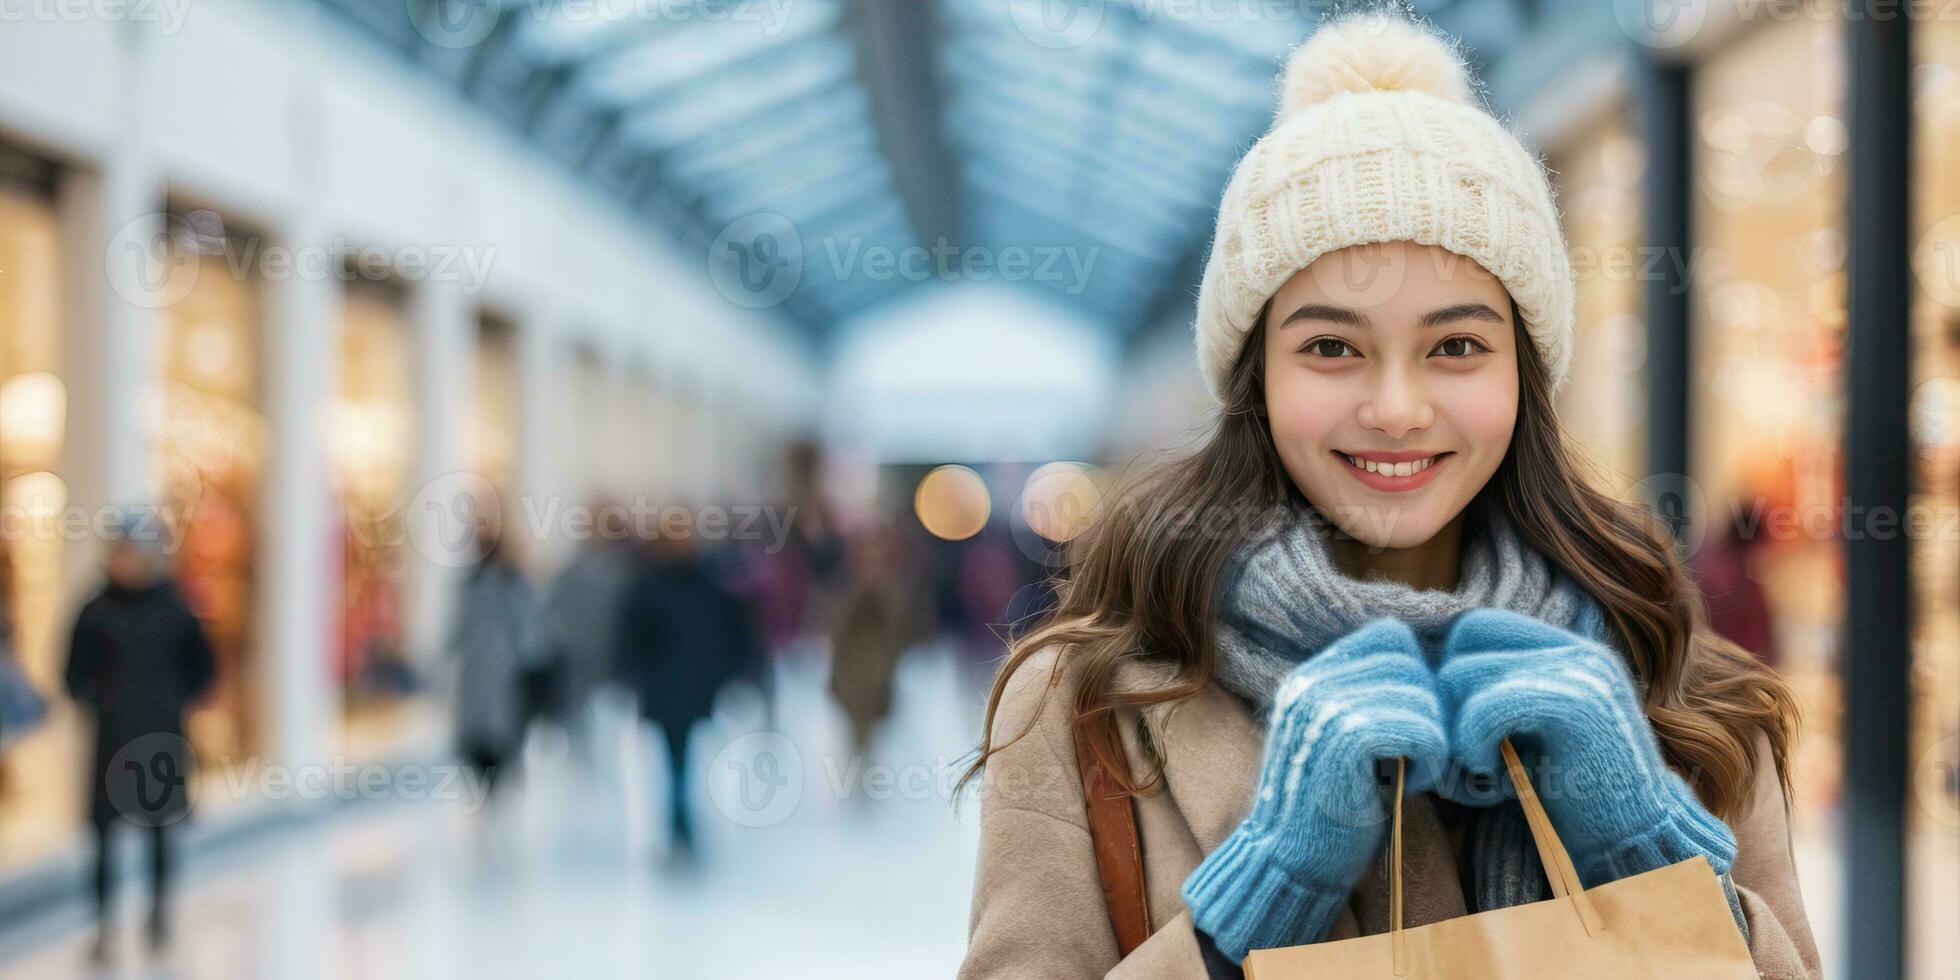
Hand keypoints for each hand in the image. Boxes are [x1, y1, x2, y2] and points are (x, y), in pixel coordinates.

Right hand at [1182, 618, 1445, 960]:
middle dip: (1427, 706)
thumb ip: (1365, 700)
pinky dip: (1430, 759)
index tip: (1412, 718)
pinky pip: (1422, 729)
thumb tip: (1425, 671)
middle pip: (1408, 660)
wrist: (1288, 860)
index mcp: (1309, 678)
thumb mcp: (1337, 740)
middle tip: (1417, 751)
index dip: (1414, 673)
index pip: (1387, 636)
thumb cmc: (1325, 809)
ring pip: (1421, 695)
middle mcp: (1313, 682)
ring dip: (1431, 736)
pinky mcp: (1348, 738)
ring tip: (1412, 768)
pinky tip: (1413, 781)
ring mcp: (1327, 706)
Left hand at [1437, 607, 1736, 886]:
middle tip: (1465, 756)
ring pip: (1463, 674)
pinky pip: (1485, 706)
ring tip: (1483, 770)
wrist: (1639, 844)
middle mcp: (1576, 651)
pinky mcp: (1575, 704)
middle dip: (1445, 702)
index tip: (1459, 730)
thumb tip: (1425, 680)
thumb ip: (1497, 697)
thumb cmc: (1576, 799)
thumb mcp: (1533, 736)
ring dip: (1455, 732)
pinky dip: (1472, 745)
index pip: (1476, 627)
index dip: (1451, 675)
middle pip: (1462, 642)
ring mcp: (1579, 672)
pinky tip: (1494, 778)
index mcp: (1568, 651)